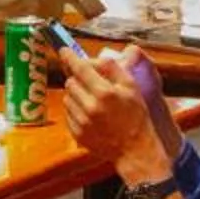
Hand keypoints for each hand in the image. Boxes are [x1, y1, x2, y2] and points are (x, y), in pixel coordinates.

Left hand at [56, 41, 178, 182]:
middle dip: (77, 79)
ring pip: (67, 98)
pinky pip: (68, 114)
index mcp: (104, 92)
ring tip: (91, 100)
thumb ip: (113, 69)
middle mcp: (89, 107)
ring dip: (75, 95)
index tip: (63, 50)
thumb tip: (96, 59)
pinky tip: (89, 114)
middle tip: (89, 83)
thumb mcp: (131, 87)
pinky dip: (75, 110)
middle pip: (70, 82)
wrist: (135, 148)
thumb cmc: (136, 115)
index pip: (80, 69)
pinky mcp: (77, 134)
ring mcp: (82, 122)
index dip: (69, 57)